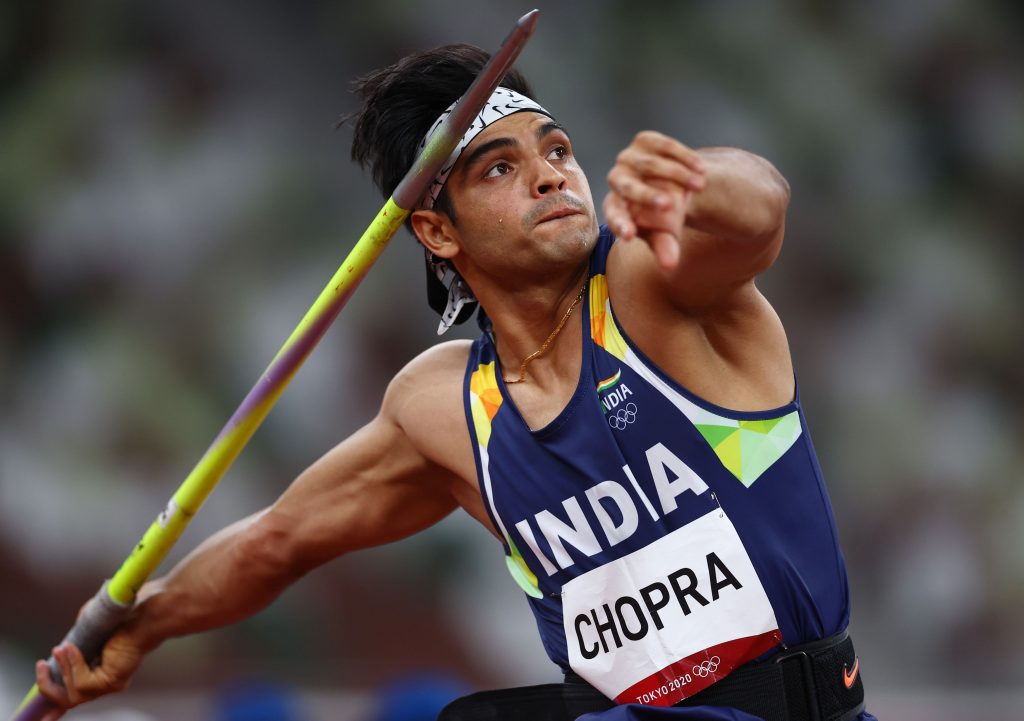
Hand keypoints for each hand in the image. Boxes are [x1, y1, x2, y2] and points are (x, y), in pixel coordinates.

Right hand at [35, 632, 144, 713]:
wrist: (143, 617)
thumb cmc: (122, 621)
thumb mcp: (91, 633)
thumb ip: (76, 644)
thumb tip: (61, 650)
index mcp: (102, 677)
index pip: (77, 697)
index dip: (57, 709)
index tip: (45, 718)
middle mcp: (106, 686)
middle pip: (69, 700)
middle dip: (49, 686)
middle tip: (41, 665)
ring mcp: (110, 686)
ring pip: (74, 693)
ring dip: (62, 670)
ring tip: (60, 649)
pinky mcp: (111, 682)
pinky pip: (82, 683)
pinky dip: (73, 666)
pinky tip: (72, 648)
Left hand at [603, 131, 705, 268]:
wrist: (672, 185)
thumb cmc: (663, 217)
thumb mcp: (666, 233)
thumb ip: (664, 248)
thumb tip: (669, 266)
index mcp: (615, 207)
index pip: (613, 216)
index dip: (620, 225)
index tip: (629, 236)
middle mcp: (616, 180)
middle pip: (627, 187)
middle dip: (647, 197)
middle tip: (670, 207)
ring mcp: (628, 158)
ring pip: (650, 165)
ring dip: (677, 175)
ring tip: (700, 186)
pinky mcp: (644, 141)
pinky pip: (663, 146)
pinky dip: (683, 157)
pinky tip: (700, 169)